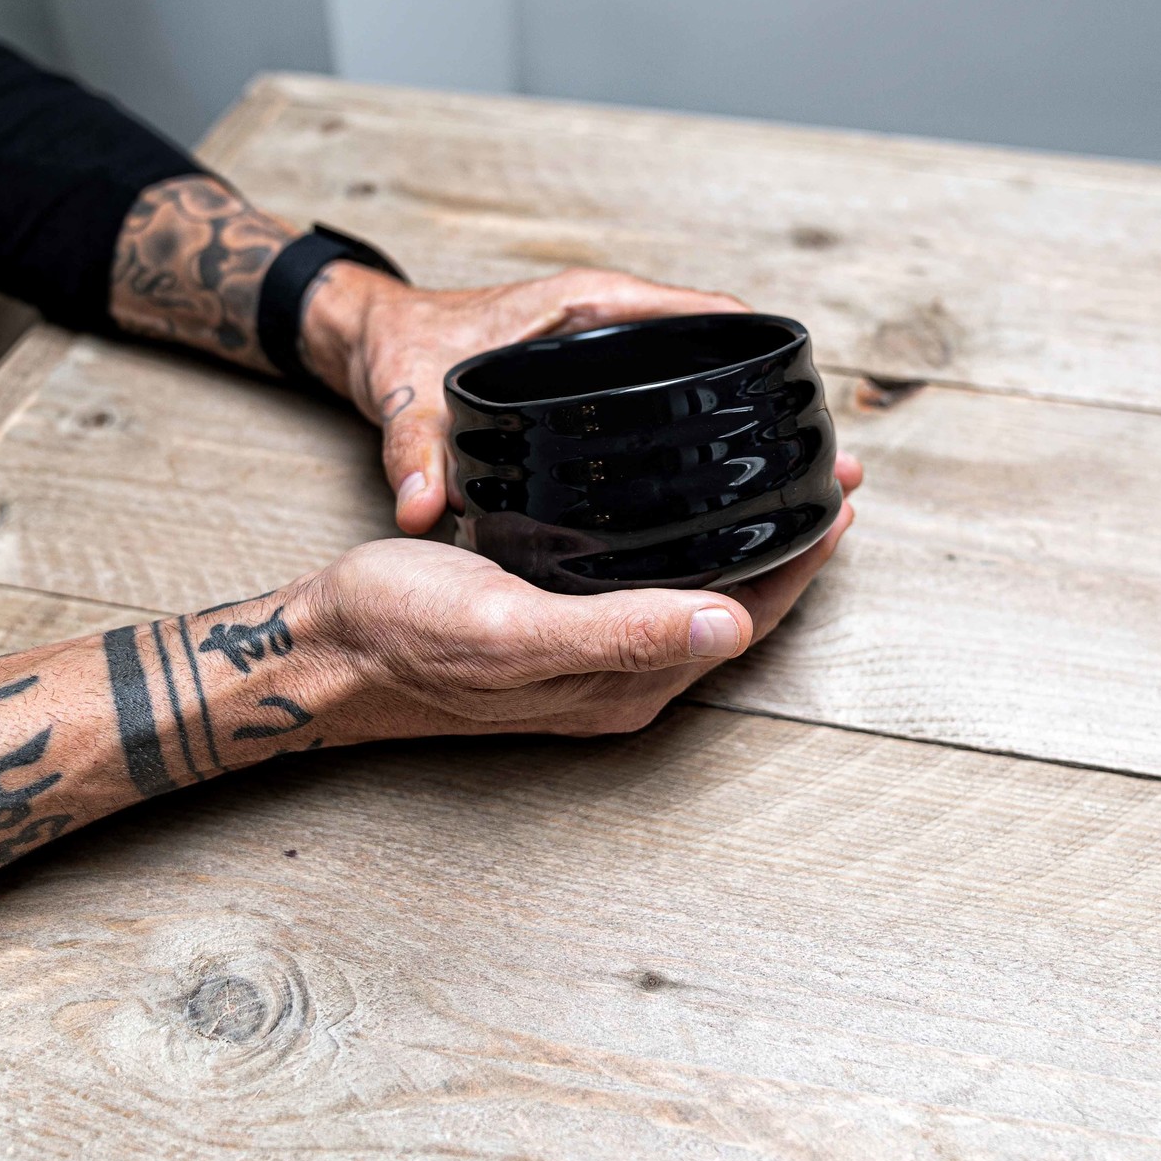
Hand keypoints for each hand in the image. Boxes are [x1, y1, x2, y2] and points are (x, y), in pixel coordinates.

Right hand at [297, 492, 855, 740]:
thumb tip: (733, 624)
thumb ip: (619, 632)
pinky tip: (687, 511)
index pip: (749, 617)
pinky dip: (692, 544)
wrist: (321, 650)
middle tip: (832, 473)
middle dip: (790, 543)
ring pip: (698, 594)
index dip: (802, 558)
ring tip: (781, 484)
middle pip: (736, 605)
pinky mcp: (559, 629)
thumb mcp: (509, 627)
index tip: (839, 494)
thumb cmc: (400, 635)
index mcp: (626, 687)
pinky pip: (653, 588)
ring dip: (746, 541)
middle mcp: (621, 680)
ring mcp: (591, 658)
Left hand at [300, 263, 854, 534]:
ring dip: (748, 423)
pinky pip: (668, 403)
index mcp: (585, 303)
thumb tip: (426, 509)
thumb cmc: (396, 347)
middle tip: (833, 461)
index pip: (700, 311)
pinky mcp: (596, 385)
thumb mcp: (407, 394)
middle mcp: (607, 321)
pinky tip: (727, 492)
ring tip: (809, 484)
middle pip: (719, 353)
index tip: (807, 400)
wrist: (369, 337)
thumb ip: (415, 451)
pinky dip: (704, 435)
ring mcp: (606, 353)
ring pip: (698, 383)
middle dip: (776, 404)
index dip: (759, 351)